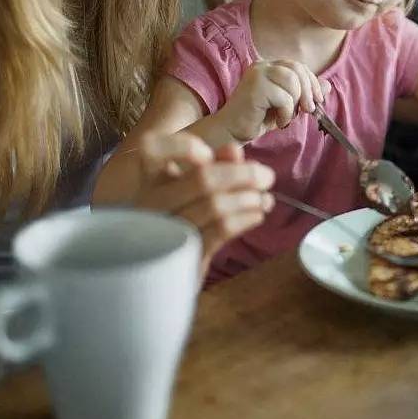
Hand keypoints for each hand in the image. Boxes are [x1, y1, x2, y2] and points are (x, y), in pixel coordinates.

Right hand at [131, 132, 274, 272]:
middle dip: (245, 175)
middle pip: (202, 179)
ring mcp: (166, 231)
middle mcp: (151, 203)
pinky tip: (257, 215)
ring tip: (265, 200)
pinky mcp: (185, 256)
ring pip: (216, 206)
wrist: (164, 272)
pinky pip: (221, 231)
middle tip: (267, 177)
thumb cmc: (184, 219)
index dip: (182, 146)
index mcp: (150, 179)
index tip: (208, 154)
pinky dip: (246, 218)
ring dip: (250, 199)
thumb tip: (234, 150)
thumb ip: (214, 165)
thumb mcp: (194, 189)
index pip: (151, 149)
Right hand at [219, 59, 327, 141]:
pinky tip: (278, 122)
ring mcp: (257, 74)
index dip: (312, 82)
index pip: (298, 66)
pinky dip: (286, 113)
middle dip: (308, 91)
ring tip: (287, 117)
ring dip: (295, 104)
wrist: (232, 131)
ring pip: (292, 82)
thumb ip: (305, 93)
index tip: (318, 100)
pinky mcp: (255, 87)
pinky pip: (284, 98)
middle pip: (297, 70)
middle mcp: (262, 65)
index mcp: (269, 66)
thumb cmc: (259, 118)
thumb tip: (328, 85)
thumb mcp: (287, 105)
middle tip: (308, 110)